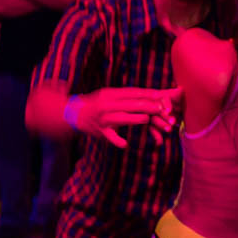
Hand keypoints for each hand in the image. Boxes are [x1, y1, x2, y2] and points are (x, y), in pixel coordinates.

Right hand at [67, 87, 181, 148]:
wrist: (75, 113)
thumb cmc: (98, 103)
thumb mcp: (110, 95)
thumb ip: (128, 96)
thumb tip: (151, 95)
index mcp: (111, 94)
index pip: (134, 93)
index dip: (149, 96)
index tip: (162, 98)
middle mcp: (107, 105)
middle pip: (132, 104)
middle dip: (149, 107)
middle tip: (162, 109)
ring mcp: (103, 118)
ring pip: (124, 118)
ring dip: (138, 119)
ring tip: (147, 120)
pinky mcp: (100, 131)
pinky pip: (111, 137)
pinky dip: (118, 141)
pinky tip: (125, 144)